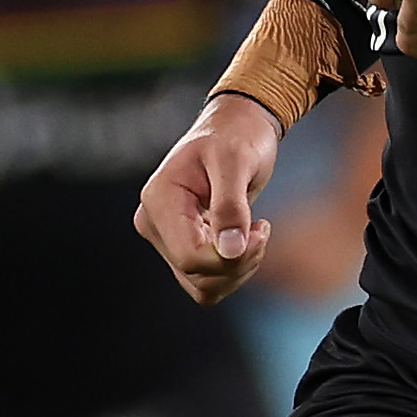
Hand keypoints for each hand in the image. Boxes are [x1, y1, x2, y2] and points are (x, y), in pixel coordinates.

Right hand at [136, 92, 284, 303]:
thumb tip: (231, 250)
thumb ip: (231, 205)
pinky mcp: (182, 247)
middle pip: (197, 275)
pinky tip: (244, 240)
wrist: (235, 129)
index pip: (190, 257)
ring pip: (203, 286)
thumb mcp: (236, 161)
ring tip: (255, 232)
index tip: (262, 228)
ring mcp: (166, 238)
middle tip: (261, 228)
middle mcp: (154, 223)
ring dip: (238, 269)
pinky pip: (207, 281)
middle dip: (239, 261)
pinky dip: (232, 270)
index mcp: (159, 200)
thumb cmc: (236, 137)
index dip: (231, 257)